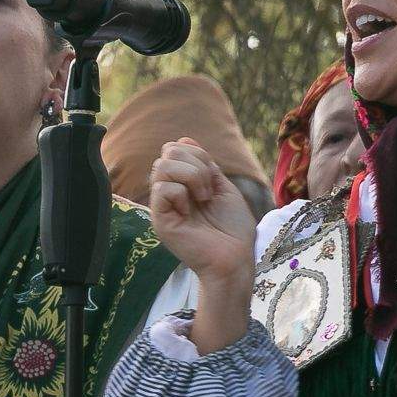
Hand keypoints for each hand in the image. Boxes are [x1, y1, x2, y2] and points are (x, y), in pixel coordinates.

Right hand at [149, 139, 256, 284]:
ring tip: (203, 198)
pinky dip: (182, 193)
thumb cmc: (233, 229)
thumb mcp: (221, 187)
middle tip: (208, 190)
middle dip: (195, 164)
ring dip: (191, 177)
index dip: (196, 152)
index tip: (213, 175)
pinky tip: (191, 210)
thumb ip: (204, 164)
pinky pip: (162, 188)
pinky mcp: (160, 220)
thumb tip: (183, 138)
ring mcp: (163, 207)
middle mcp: (169, 193)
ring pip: (161, 166)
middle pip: (167, 152)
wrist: (236, 258)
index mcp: (182, 184)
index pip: (175, 148)